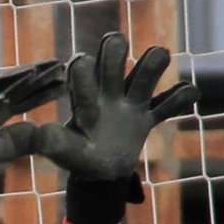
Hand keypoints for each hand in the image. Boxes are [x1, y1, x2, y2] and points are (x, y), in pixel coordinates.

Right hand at [0, 60, 67, 174]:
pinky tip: (7, 96)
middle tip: (61, 63)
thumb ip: (23, 137)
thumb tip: (40, 127)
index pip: (27, 96)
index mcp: (0, 109)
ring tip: (40, 70)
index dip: (46, 89)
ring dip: (20, 79)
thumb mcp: (5, 147)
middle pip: (18, 85)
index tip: (65, 80)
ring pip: (1, 89)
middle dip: (39, 74)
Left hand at [35, 34, 197, 181]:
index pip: (83, 66)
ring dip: (153, 65)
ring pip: (148, 67)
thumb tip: (38, 134)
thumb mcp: (65, 152)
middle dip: (115, 50)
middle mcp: (108, 89)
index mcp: (84, 94)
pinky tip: (185, 96)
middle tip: (116, 69)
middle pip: (114, 50)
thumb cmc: (79, 159)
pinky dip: (183, 96)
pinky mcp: (151, 115)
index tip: (81, 92)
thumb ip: (53, 143)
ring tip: (149, 86)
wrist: (100, 174)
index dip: (83, 71)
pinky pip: (173, 100)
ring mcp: (132, 101)